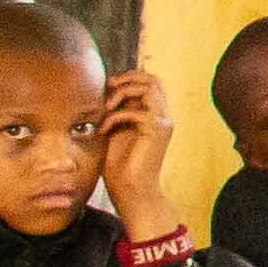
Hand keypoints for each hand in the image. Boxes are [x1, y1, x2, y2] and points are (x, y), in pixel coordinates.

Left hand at [94, 69, 177, 220]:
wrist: (130, 189)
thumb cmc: (120, 165)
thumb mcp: (116, 130)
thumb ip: (119, 111)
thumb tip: (109, 91)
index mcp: (155, 115)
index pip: (151, 83)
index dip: (130, 77)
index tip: (109, 85)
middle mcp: (163, 116)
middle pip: (153, 79)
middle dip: (128, 77)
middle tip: (108, 86)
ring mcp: (163, 122)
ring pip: (149, 88)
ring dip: (123, 92)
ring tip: (106, 107)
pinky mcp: (157, 130)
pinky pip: (134, 111)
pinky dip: (114, 117)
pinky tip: (104, 130)